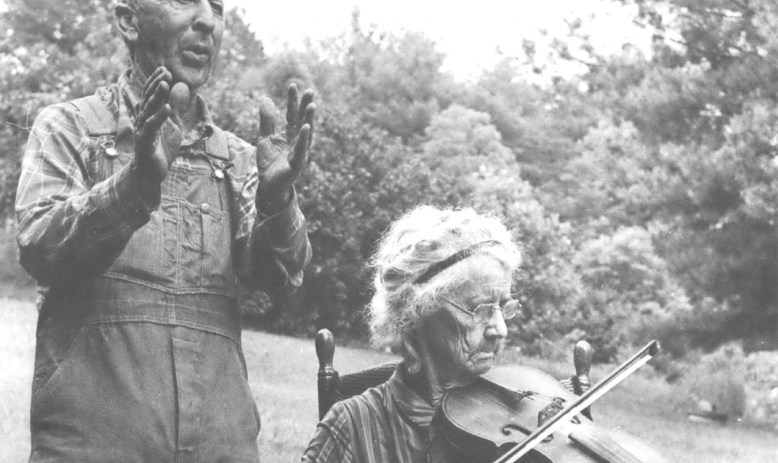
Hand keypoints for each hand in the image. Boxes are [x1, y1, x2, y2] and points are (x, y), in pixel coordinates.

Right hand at [132, 66, 188, 186]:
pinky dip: (160, 117)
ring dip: (157, 96)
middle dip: (157, 84)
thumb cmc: (161, 148)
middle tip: (166, 71)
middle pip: (148, 98)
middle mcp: (143, 120)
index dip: (157, 81)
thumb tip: (181, 86)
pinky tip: (167, 108)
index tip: (166, 69)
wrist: (151, 173)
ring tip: (165, 84)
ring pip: (149, 110)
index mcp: (149, 115)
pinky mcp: (145, 142)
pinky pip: (151, 127)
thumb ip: (177, 107)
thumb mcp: (174, 125)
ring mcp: (142, 130)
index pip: (151, 94)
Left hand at [255, 83, 315, 213]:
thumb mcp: (265, 137)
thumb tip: (265, 98)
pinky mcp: (297, 163)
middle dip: (306, 106)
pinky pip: (301, 149)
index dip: (292, 100)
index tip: (293, 85)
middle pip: (303, 120)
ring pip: (306, 134)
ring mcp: (299, 152)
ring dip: (309, 119)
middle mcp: (298, 141)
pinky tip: (306, 127)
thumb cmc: (269, 163)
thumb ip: (267, 120)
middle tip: (310, 90)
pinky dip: (304, 138)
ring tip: (312, 105)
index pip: (292, 114)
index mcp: (290, 135)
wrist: (268, 186)